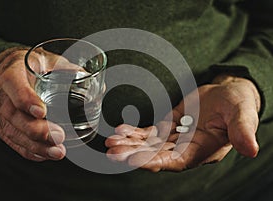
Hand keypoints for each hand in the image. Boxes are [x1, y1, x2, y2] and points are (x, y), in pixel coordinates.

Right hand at [0, 47, 71, 160]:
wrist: (3, 72)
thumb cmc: (28, 66)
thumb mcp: (46, 59)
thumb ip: (67, 67)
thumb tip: (92, 79)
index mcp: (12, 72)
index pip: (13, 84)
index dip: (25, 99)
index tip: (42, 112)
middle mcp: (2, 94)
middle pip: (13, 114)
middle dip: (36, 129)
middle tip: (58, 136)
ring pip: (13, 132)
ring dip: (36, 146)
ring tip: (57, 151)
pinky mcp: (0, 126)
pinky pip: (12, 142)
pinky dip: (30, 151)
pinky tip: (45, 154)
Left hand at [105, 75, 260, 171]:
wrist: (227, 93)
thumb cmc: (237, 104)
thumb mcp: (242, 114)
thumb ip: (242, 130)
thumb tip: (251, 150)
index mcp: (202, 149)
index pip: (175, 161)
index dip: (154, 162)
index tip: (133, 160)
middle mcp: (186, 148)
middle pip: (156, 155)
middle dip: (133, 154)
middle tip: (113, 153)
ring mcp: (175, 138)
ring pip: (148, 145)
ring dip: (129, 144)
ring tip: (110, 142)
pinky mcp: (168, 126)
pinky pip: (149, 132)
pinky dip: (134, 132)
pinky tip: (120, 130)